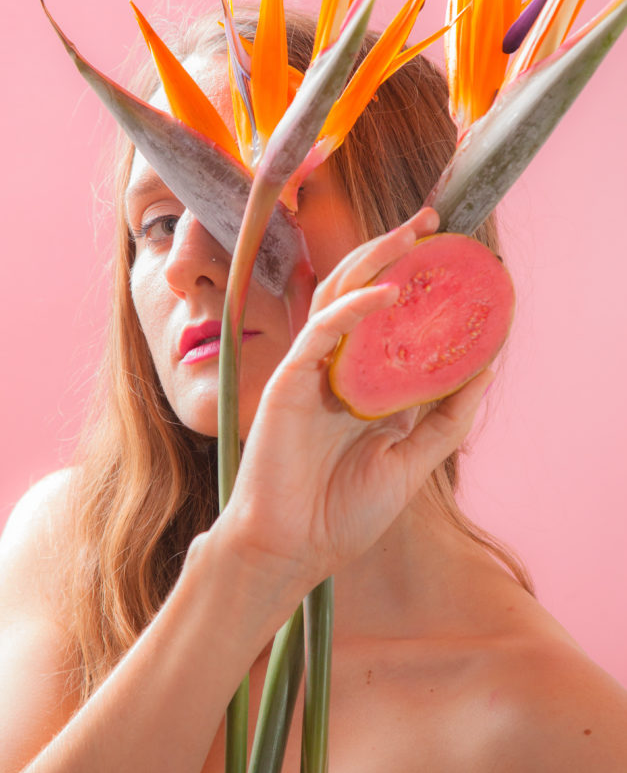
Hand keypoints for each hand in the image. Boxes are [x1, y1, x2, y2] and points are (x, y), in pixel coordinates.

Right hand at [223, 208, 492, 592]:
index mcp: (364, 386)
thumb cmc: (343, 513)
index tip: (457, 260)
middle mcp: (336, 368)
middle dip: (393, 252)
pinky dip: (353, 308)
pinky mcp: (287, 381)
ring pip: (336, 296)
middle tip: (432, 222)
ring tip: (411, 234)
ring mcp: (310, 371)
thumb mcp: (411, 463)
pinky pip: (319, 331)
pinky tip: (387, 293)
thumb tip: (484, 372)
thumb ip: (444, 418)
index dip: (420, 285)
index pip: (391, 319)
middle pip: (360, 291)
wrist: (293, 549)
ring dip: (373, 261)